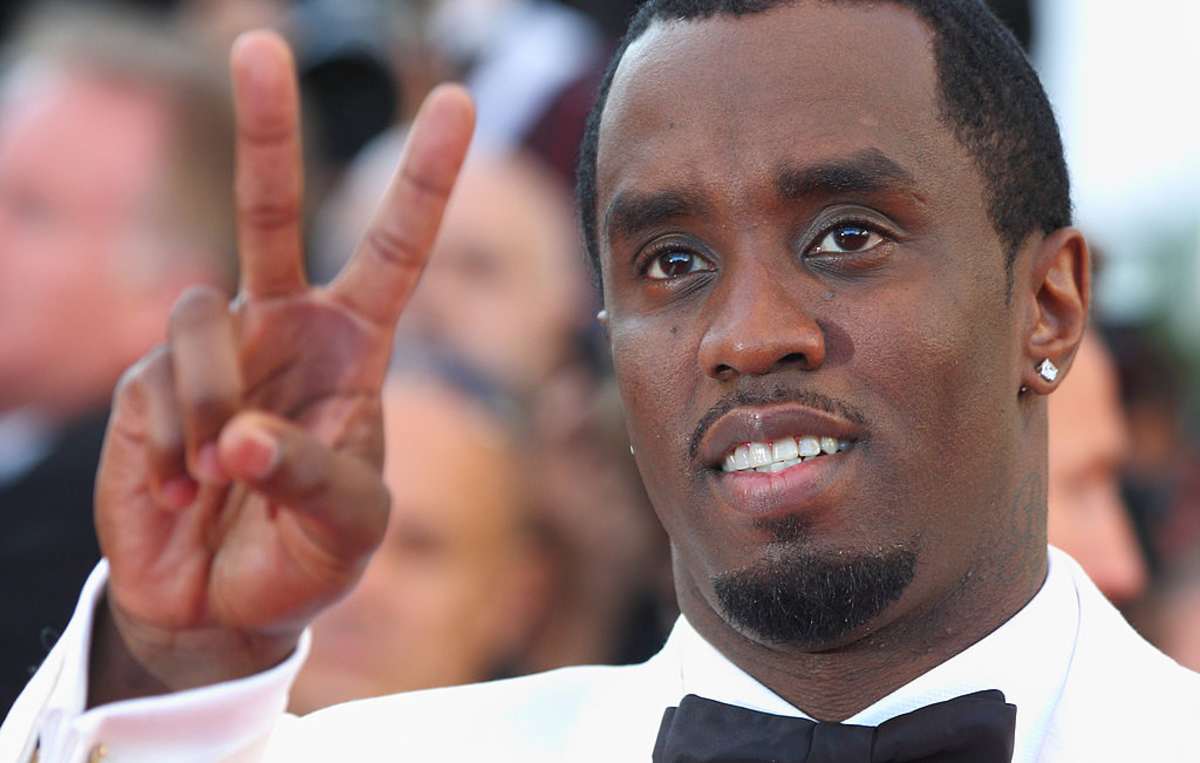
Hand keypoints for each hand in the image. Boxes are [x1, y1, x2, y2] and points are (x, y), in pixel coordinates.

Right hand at [90, 30, 473, 697]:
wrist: (221, 605)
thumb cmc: (306, 557)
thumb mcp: (350, 524)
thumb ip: (314, 473)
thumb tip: (237, 436)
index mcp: (353, 347)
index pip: (396, 249)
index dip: (425, 180)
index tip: (458, 104)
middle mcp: (283, 329)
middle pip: (272, 210)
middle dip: (267, 129)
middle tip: (259, 43)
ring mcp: (212, 351)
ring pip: (204, 316)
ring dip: (216, 405)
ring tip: (224, 476)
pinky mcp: (146, 385)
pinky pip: (159, 381)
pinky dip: (176, 442)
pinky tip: (182, 485)